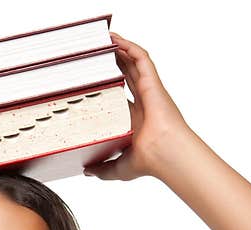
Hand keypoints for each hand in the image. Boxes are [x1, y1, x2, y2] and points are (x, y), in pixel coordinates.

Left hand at [84, 34, 194, 181]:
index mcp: (135, 119)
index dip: (109, 84)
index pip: (120, 95)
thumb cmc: (148, 162)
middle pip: (127, 75)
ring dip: (120, 49)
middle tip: (97, 53)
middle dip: (114, 61)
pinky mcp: (153, 83)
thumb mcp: (117, 167)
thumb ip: (102, 168)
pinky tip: (117, 40)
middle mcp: (143, 103)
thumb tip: (87, 170)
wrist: (163, 154)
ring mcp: (149, 91)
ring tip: (104, 39)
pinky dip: (130, 47)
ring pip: (134, 63)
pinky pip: (142, 59)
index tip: (93, 79)